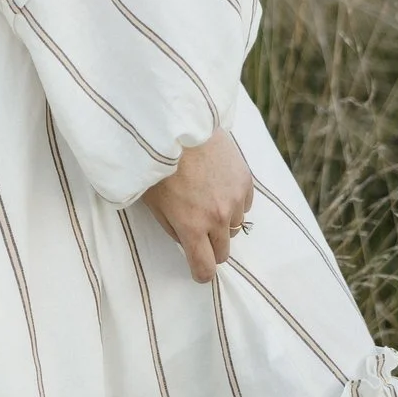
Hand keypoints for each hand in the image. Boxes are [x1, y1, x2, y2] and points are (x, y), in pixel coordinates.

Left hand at [139, 129, 255, 283]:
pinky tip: (218, 186)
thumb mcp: (152, 201)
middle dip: (211, 248)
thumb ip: (170, 227)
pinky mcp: (245, 179)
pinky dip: (234, 201)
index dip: (200, 273)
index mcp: (192, 226)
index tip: (198, 271)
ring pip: (235, 227)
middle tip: (200, 235)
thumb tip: (184, 241)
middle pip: (223, 251)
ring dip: (223, 222)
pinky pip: (245, 204)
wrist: (175, 123)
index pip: (204, 267)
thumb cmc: (155, 161)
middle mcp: (218, 217)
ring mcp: (235, 198)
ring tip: (206, 201)